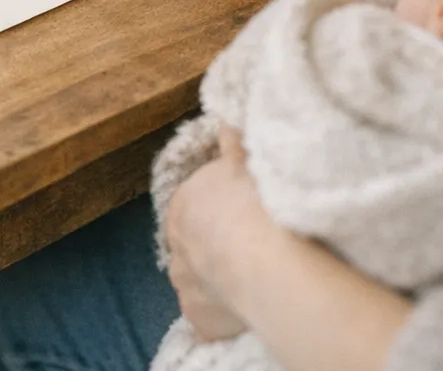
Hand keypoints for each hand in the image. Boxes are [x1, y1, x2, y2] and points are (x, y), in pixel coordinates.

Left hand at [165, 128, 280, 341]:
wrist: (268, 262)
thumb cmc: (257, 204)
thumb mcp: (246, 162)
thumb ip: (233, 142)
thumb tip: (225, 122)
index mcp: (183, 205)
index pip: (194, 205)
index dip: (220, 208)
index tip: (245, 211)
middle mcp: (174, 246)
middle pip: (195, 244)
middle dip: (217, 245)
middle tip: (253, 245)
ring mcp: (183, 286)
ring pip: (199, 281)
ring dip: (218, 278)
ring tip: (254, 276)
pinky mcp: (198, 321)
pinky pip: (209, 318)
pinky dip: (223, 315)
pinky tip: (246, 307)